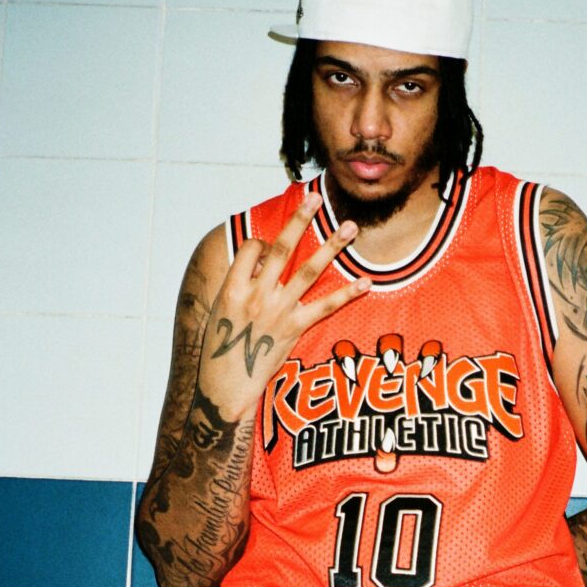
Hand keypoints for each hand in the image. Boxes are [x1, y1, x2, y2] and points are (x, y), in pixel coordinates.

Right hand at [197, 193, 369, 419]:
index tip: (272, 244)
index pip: (253, 248)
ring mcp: (277, 312)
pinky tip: (366, 282)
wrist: (225, 387)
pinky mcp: (295, 329)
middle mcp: (256, 295)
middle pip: (282, 249)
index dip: (264, 241)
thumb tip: (265, 258)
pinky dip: (348, 294)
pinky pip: (326, 307)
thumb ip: (241, 283)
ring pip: (308, 271)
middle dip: (300, 220)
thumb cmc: (220, 349)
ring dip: (331, 246)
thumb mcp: (220, 311)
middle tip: (317, 199)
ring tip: (350, 227)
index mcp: (232, 288)